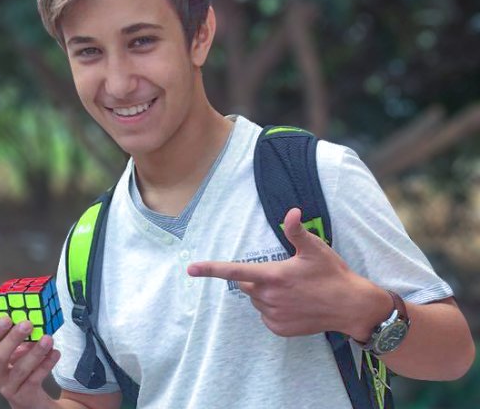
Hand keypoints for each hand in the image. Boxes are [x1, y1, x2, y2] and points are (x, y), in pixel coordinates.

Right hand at [0, 317, 59, 408]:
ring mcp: (9, 387)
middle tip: (27, 324)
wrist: (29, 398)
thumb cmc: (22, 367)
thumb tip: (34, 317)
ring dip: (35, 352)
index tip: (7, 318)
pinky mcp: (25, 395)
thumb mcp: (18, 352)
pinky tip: (55, 353)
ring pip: (20, 370)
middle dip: (12, 339)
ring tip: (48, 338)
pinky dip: (47, 364)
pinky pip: (35, 378)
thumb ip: (23, 338)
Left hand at [188, 208, 387, 337]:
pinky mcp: (280, 329)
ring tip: (293, 289)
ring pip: (257, 300)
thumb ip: (297, 231)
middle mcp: (269, 298)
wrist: (351, 308)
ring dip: (266, 293)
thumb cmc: (332, 274)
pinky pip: (266, 315)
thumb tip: (291, 211)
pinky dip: (274, 308)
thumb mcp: (315, 249)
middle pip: (248, 285)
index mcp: (273, 276)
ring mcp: (274, 316)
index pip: (235, 272)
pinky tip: (294, 303)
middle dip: (257, 278)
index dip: (211, 269)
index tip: (191, 269)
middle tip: (283, 274)